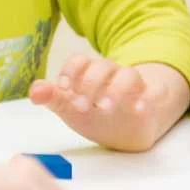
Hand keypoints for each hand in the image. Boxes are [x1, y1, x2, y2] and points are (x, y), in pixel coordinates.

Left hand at [28, 56, 189, 152]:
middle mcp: (112, 76)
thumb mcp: (71, 108)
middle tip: (80, 106)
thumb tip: (34, 92)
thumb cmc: (95, 113)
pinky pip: (155, 92)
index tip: (64, 89)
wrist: (127, 129)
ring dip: (116, 89)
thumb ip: (53, 98)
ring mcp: (134, 87)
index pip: (80, 60)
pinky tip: (139, 108)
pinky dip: (149, 97)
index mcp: (90, 74)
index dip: (71, 71)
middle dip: (90, 83)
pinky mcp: (152, 100)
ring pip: (129, 74)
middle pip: (103, 65)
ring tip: (105, 107)